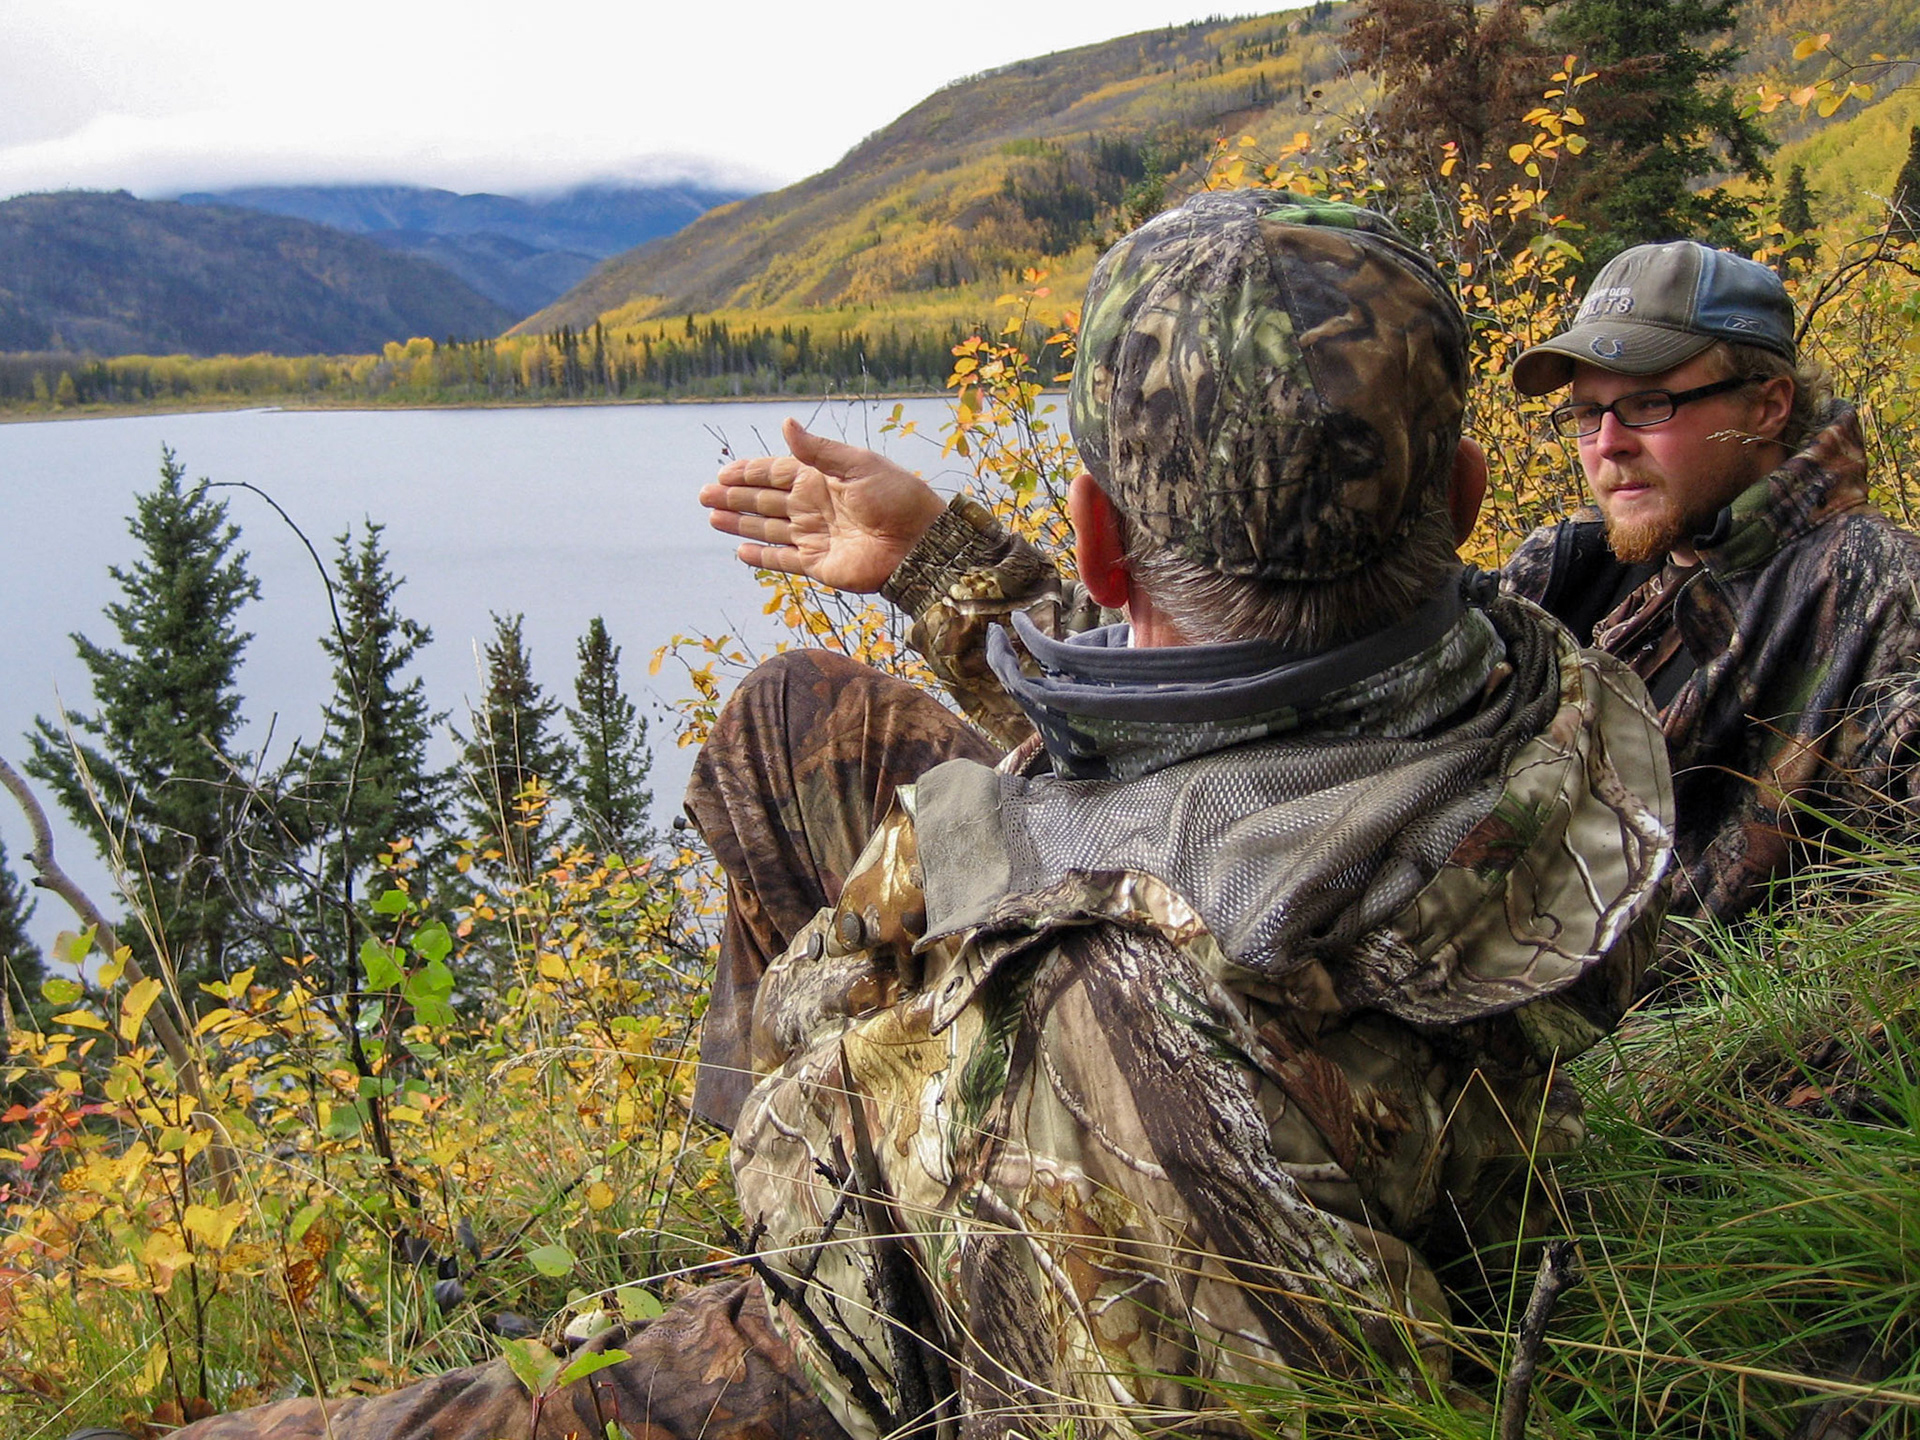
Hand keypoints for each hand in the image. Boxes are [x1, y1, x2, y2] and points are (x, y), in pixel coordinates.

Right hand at [699, 418, 946, 593]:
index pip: (775, 473)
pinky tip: (739, 551)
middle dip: (734, 497)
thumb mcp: (857, 465)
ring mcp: (814, 536)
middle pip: (764, 501)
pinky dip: (762, 557)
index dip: (748, 472)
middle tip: (704, 496)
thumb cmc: (896, 497)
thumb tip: (786, 424)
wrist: (919, 543)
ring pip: (767, 529)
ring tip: (712, 518)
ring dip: (739, 524)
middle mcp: (813, 506)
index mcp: (821, 479)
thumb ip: (818, 451)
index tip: (722, 473)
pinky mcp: (818, 564)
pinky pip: (783, 559)